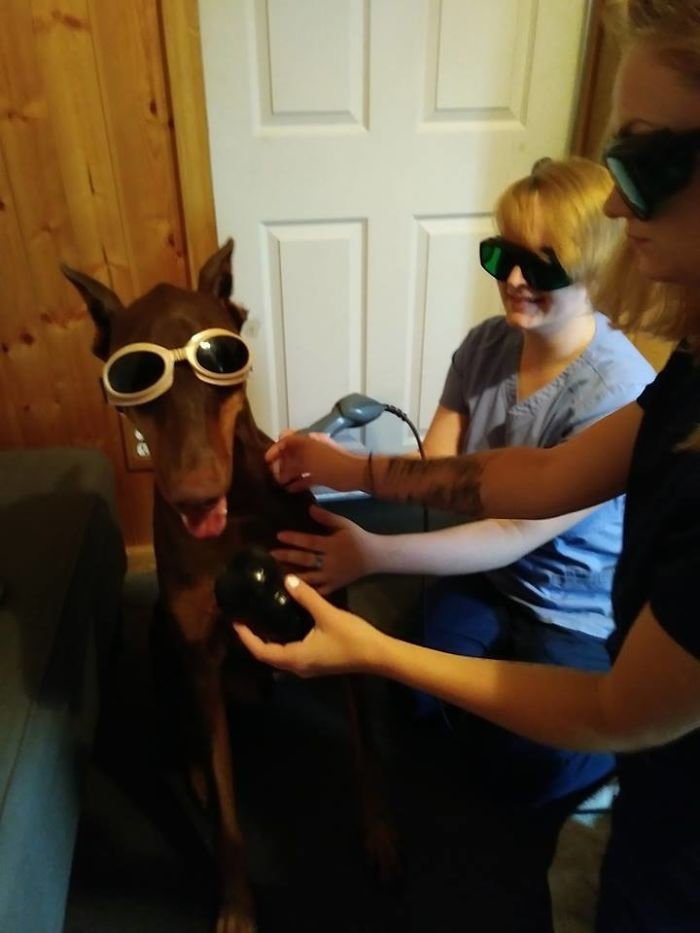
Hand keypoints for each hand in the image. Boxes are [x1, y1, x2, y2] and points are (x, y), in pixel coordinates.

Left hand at [233, 575, 384, 676]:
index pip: (261, 651)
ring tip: (260, 620)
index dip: (245, 637)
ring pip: (279, 656)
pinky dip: (281, 641)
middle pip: (267, 656)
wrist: (377, 655)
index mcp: (295, 657)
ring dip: (267, 641)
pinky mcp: (317, 662)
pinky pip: (291, 654)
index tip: (235, 621)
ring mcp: (308, 666)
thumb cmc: (351, 637)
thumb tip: (287, 579)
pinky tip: (284, 624)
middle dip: (253, 639)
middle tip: (245, 619)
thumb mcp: (327, 614)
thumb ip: (306, 597)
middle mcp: (297, 666)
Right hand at [265, 431, 365, 492]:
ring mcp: (316, 461)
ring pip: (297, 466)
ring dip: (287, 473)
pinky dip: (297, 482)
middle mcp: (310, 448)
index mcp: (307, 440)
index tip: (266, 462)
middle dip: (279, 464)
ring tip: (278, 484)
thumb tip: (278, 464)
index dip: (274, 449)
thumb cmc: (331, 464)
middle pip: (290, 454)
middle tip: (271, 476)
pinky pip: (305, 476)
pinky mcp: (321, 474)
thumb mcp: (309, 458)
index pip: (285, 440)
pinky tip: (289, 490)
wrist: (356, 474)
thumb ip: (291, 457)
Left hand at [271, 504, 377, 593]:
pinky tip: (295, 592)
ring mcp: (332, 576)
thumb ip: (327, 517)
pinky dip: (308, 593)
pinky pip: (320, 591)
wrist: (375, 556)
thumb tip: (309, 508)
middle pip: (306, 560)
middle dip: (288, 557)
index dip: (294, 539)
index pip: (309, 542)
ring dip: (294, 576)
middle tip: (271, 554)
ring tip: (278, 573)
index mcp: (332, 545)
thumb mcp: (344, 524)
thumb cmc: (358, 537)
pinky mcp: (335, 585)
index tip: (279, 536)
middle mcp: (330, 561)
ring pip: (310, 577)